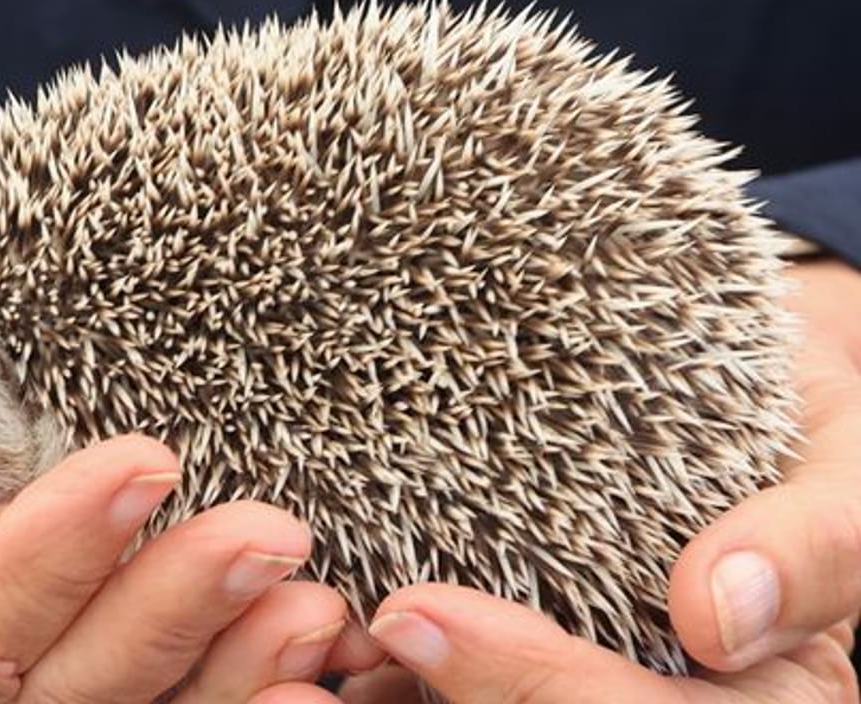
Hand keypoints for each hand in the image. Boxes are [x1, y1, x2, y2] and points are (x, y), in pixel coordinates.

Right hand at [0, 266, 354, 702]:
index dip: (44, 568)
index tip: (141, 462)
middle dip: (162, 631)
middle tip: (269, 539)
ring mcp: (15, 680)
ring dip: (225, 676)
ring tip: (315, 601)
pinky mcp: (81, 654)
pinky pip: (163, 697)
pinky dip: (242, 683)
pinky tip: (320, 648)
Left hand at [336, 258, 860, 702]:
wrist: (752, 402)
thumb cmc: (810, 438)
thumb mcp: (849, 477)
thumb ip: (813, 548)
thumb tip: (715, 616)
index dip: (524, 686)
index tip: (415, 613)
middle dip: (440, 700)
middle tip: (326, 636)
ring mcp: (568, 680)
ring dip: (372, 699)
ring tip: (273, 660)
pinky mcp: (509, 658)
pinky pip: (434, 686)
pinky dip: (370, 675)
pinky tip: (295, 633)